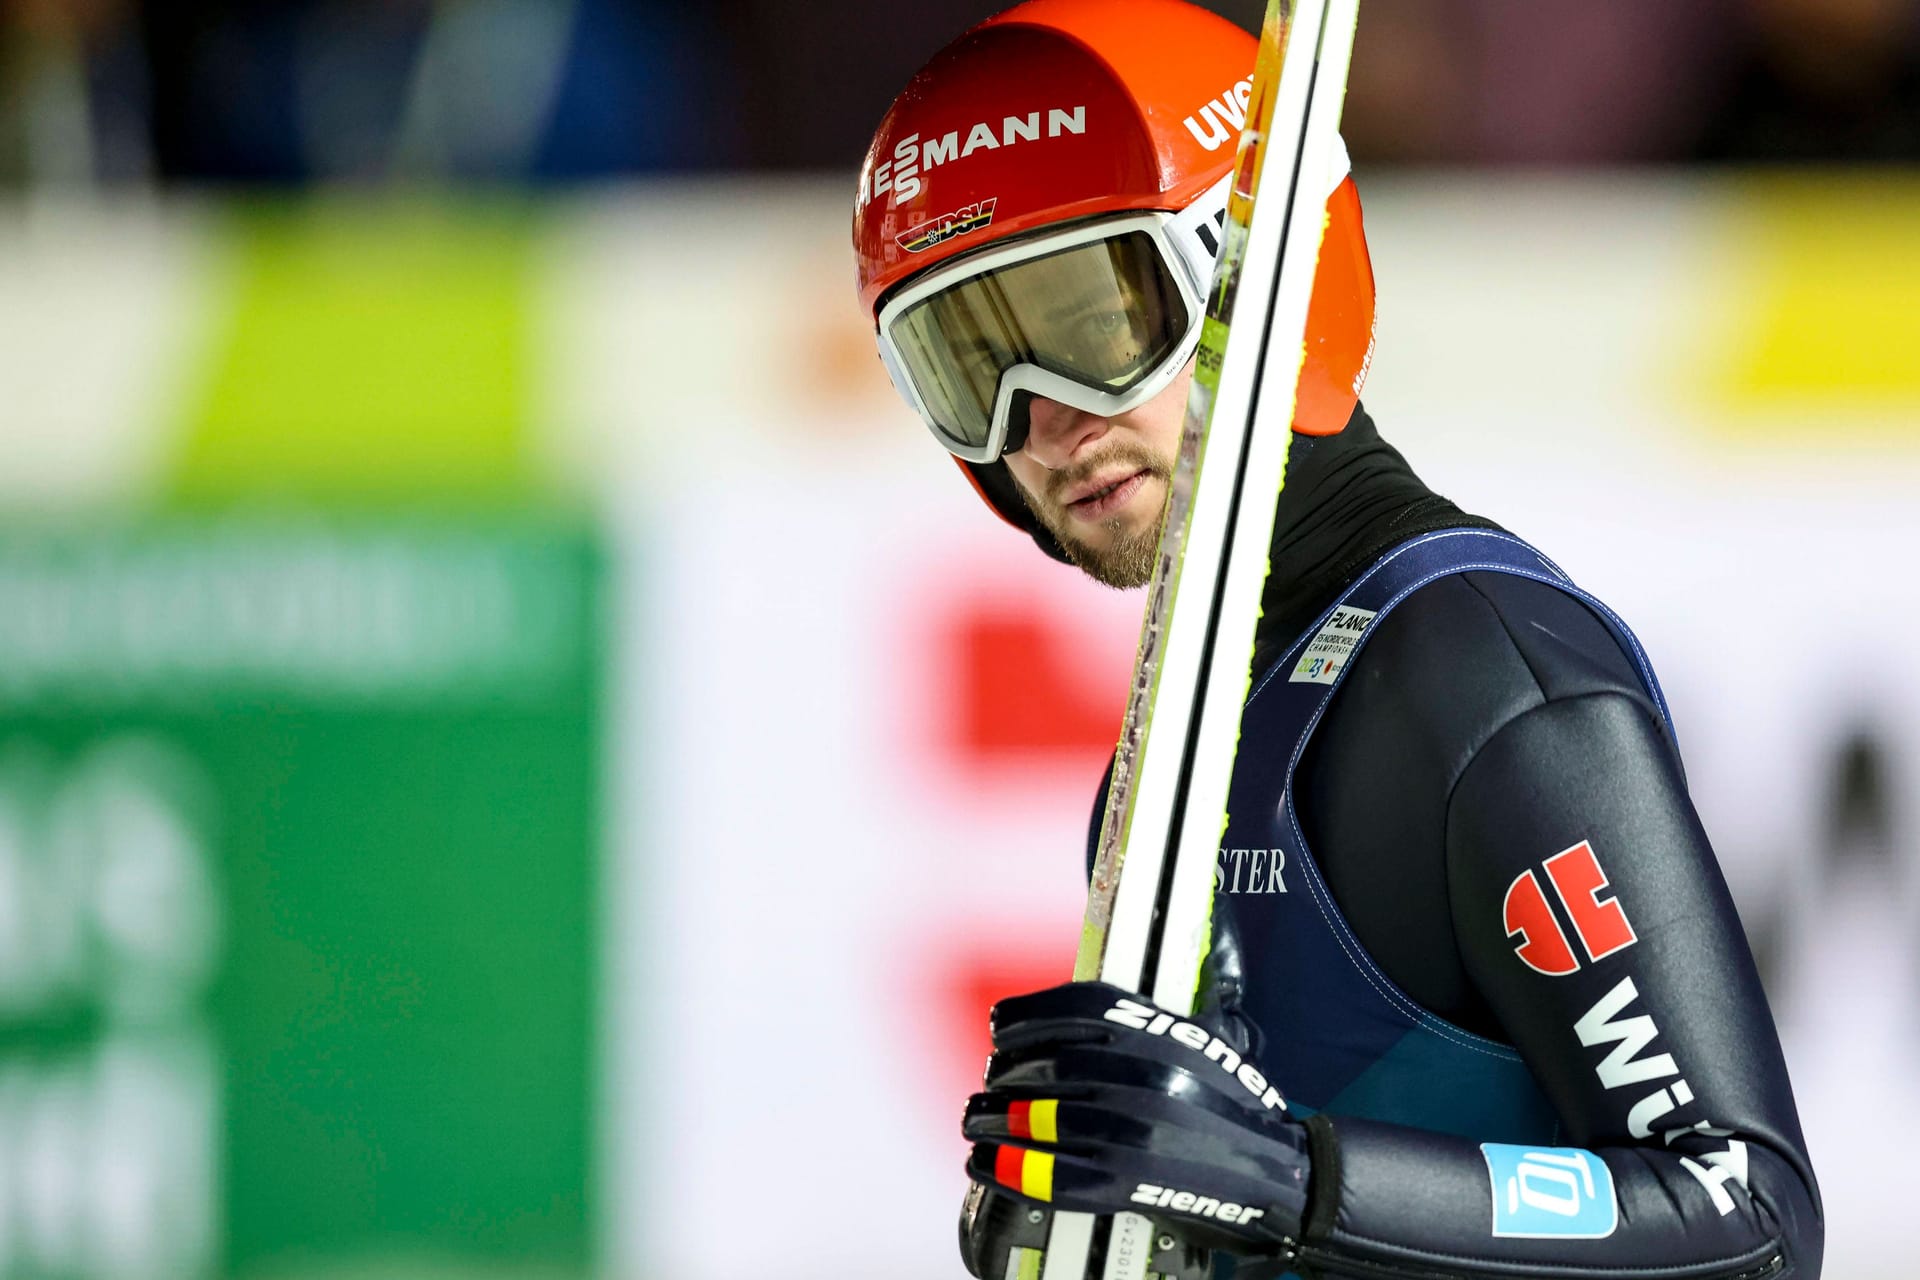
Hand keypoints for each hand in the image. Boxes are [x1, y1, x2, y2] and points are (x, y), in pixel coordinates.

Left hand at [961, 981, 1312, 1256]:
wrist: (1276, 1170)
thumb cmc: (1232, 1107)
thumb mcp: (1194, 1042)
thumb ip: (1138, 1025)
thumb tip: (1064, 1020)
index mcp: (1161, 1033)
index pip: (1074, 1008)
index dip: (1024, 1017)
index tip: (998, 1028)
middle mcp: (1144, 1075)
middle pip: (1046, 1065)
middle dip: (1002, 1076)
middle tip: (986, 1085)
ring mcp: (1134, 1130)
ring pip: (1040, 1119)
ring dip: (995, 1122)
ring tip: (976, 1123)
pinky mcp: (1130, 1182)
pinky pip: (1052, 1174)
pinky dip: (1010, 1171)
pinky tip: (988, 1165)